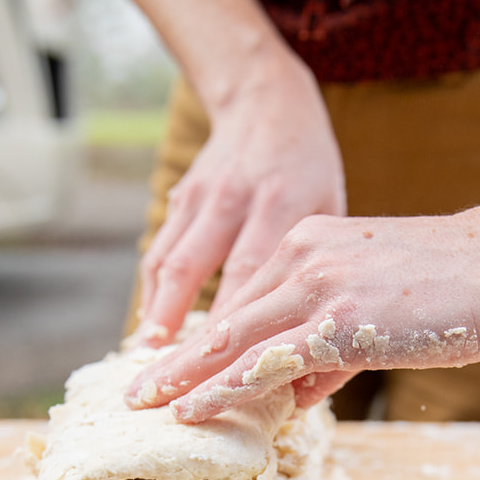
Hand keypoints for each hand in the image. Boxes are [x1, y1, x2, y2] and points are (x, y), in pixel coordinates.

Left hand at [127, 199, 479, 422]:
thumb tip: (297, 389)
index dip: (208, 340)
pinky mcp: (341, 318)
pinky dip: (225, 388)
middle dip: (177, 360)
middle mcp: (304, 254)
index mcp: (312, 243)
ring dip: (185, 378)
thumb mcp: (381, 311)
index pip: (246, 299)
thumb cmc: (462, 287)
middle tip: (137, 392)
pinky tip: (195, 411)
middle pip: (225, 317)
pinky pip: (268, 360)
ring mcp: (320, 284)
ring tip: (148, 407)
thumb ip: (332, 346)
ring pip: (234, 339)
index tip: (174, 366)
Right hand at [134, 58, 346, 345]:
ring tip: (148, 360)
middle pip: (198, 271)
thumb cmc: (311, 170)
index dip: (229, 324)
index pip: (248, 273)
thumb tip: (315, 351)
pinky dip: (154, 292)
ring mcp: (202, 197)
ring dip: (156, 312)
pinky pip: (161, 251)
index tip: (219, 372)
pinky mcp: (181, 198)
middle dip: (179, 327)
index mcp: (282, 203)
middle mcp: (236, 199)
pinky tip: (152, 327)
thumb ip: (320, 272)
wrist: (266, 102)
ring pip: (170, 261)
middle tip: (166, 377)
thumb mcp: (331, 211)